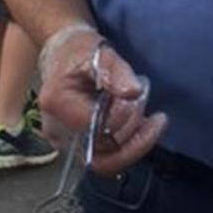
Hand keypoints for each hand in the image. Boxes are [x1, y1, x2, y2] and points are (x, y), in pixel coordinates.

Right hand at [37, 25, 166, 174]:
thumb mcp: (100, 52)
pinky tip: (141, 127)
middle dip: (134, 140)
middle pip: (100, 156)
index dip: (123, 118)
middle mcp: (56, 129)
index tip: (139, 97)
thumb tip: (132, 92)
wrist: (63, 54)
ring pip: (104, 162)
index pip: (95, 127)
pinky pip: (104, 155)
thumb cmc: (79, 50)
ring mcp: (64, 140)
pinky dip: (127, 145)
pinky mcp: (76, 144)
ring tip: (152, 124)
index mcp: (58, 102)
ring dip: (133, 145)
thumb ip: (117, 71)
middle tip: (156, 120)